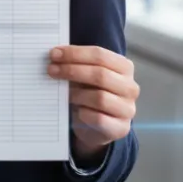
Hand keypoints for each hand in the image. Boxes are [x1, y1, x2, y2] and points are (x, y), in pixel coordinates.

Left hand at [47, 45, 138, 161]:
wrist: (97, 126)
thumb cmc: (89, 93)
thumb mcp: (85, 76)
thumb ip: (76, 64)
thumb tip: (55, 55)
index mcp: (124, 68)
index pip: (100, 55)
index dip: (75, 53)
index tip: (54, 54)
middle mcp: (130, 87)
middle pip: (100, 74)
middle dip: (72, 70)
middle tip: (51, 70)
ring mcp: (127, 109)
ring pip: (100, 97)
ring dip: (77, 94)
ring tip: (64, 94)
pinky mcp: (120, 128)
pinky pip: (99, 118)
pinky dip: (84, 113)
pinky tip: (77, 111)